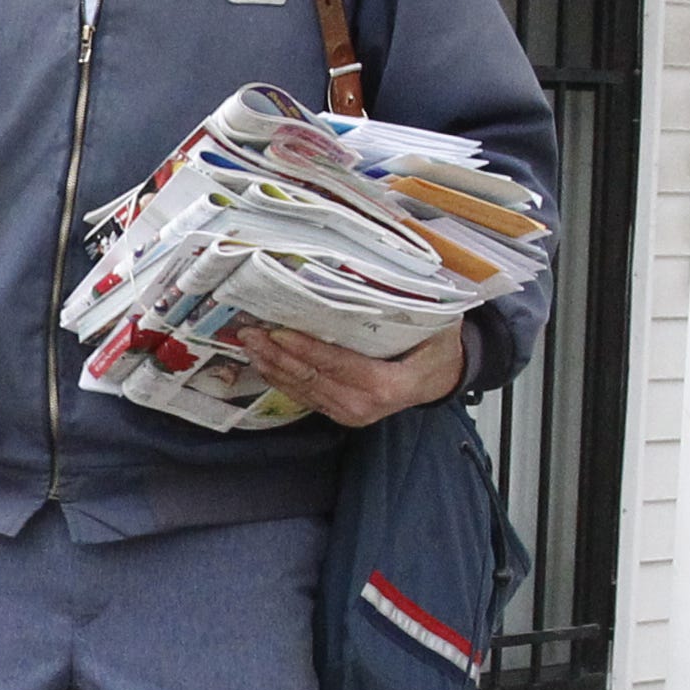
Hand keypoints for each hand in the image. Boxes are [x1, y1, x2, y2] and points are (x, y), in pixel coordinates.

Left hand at [229, 320, 465, 427]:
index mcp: (387, 385)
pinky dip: (280, 378)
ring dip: (272, 366)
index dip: (306, 350)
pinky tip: (263, 360)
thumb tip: (382, 275)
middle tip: (249, 332)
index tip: (278, 331)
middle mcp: (363, 406)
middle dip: (276, 355)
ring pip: (301, 390)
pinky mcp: (338, 414)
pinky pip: (304, 397)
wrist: (441, 378)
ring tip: (248, 343)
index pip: (338, 365)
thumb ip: (408, 307)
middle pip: (311, 379)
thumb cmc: (437, 346)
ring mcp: (349, 414)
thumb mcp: (435, 325)